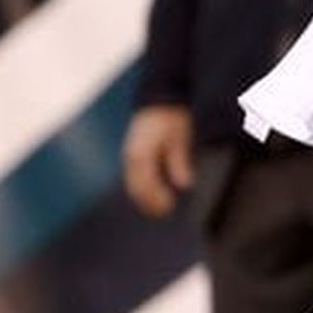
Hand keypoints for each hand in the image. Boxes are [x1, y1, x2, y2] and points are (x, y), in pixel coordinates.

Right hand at [122, 104, 194, 219]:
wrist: (159, 99)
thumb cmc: (171, 117)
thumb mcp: (179, 137)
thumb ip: (179, 161)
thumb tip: (184, 184)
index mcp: (141, 153)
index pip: (145, 184)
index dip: (156, 198)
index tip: (169, 207)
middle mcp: (131, 156)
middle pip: (136, 188)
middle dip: (149, 203)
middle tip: (164, 213)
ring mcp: (129, 156)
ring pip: (132, 185)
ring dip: (144, 199)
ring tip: (159, 209)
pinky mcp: (132, 155)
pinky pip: (133, 178)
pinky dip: (142, 189)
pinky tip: (154, 195)